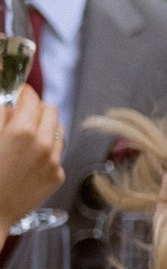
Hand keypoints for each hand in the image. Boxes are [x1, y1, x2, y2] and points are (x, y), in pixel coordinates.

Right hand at [0, 93, 64, 224]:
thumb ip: (0, 116)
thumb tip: (11, 106)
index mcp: (22, 131)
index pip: (31, 98)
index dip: (22, 92)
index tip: (18, 92)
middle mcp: (43, 144)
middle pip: (51, 110)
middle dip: (37, 108)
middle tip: (23, 112)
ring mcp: (53, 161)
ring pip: (58, 131)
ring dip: (45, 128)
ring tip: (27, 135)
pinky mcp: (57, 176)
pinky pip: (56, 153)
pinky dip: (46, 150)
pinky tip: (29, 158)